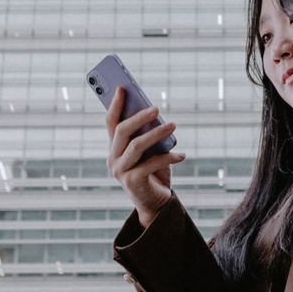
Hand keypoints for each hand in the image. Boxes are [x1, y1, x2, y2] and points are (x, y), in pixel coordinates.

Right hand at [105, 85, 184, 224]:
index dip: (115, 104)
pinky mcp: (132, 182)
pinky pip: (151, 164)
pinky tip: (182, 154)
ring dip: (156, 134)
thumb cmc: (153, 172)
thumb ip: (147, 135)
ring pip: (136, 146)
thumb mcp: (149, 151)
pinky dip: (168, 157)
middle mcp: (112, 158)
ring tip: (173, 126)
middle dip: (139, 117)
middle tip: (157, 108)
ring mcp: (120, 171)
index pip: (110, 122)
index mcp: (114, 147)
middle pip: (122, 131)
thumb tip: (154, 113)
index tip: (123, 88)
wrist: (155, 204)